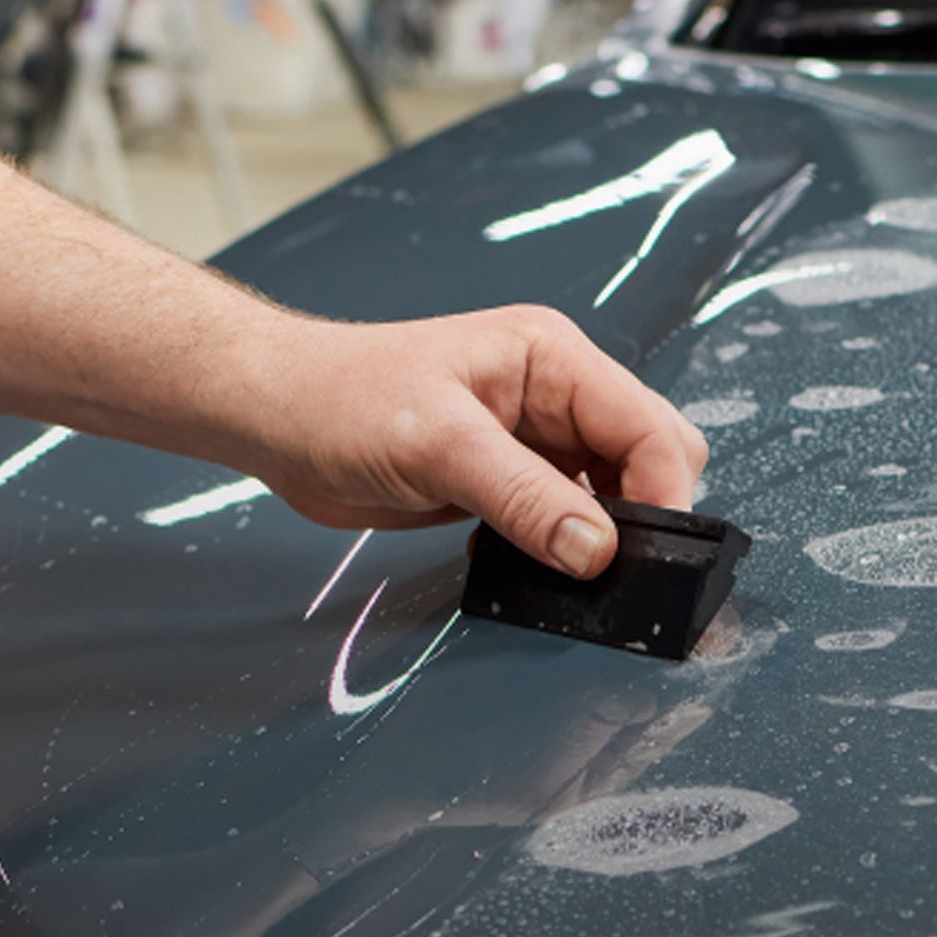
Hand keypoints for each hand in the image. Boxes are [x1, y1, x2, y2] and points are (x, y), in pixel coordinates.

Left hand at [239, 305, 707, 577]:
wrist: (273, 415)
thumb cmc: (340, 400)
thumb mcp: (439, 446)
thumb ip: (525, 498)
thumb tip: (598, 552)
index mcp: (554, 359)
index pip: (650, 427)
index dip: (663, 492)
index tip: (648, 556)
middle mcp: (557, 394)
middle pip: (649, 457)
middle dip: (646, 515)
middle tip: (615, 572)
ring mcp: (536, 438)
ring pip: (614, 494)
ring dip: (605, 538)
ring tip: (575, 577)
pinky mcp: (510, 479)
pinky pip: (568, 518)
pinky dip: (566, 549)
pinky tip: (536, 567)